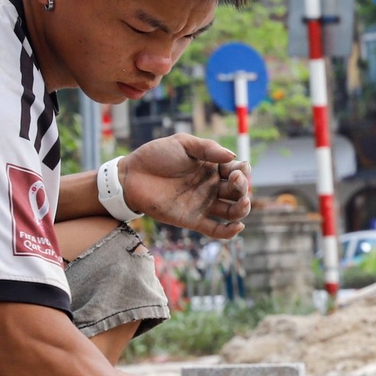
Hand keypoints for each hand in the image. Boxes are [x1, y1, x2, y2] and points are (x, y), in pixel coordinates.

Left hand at [120, 136, 250, 237]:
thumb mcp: (183, 143)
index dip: (242, 171)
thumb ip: (208, 148)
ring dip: (242, 209)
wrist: (132, 176)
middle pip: (238, 192)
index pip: (237, 171)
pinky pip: (216, 230)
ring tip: (243, 203)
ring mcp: (203, 204)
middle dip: (243, 187)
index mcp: (212, 167)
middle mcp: (211, 187)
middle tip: (235, 180)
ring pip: (232, 212)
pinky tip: (238, 227)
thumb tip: (233, 155)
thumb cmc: (156, 155)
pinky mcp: (193, 220)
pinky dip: (229, 232)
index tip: (237, 168)